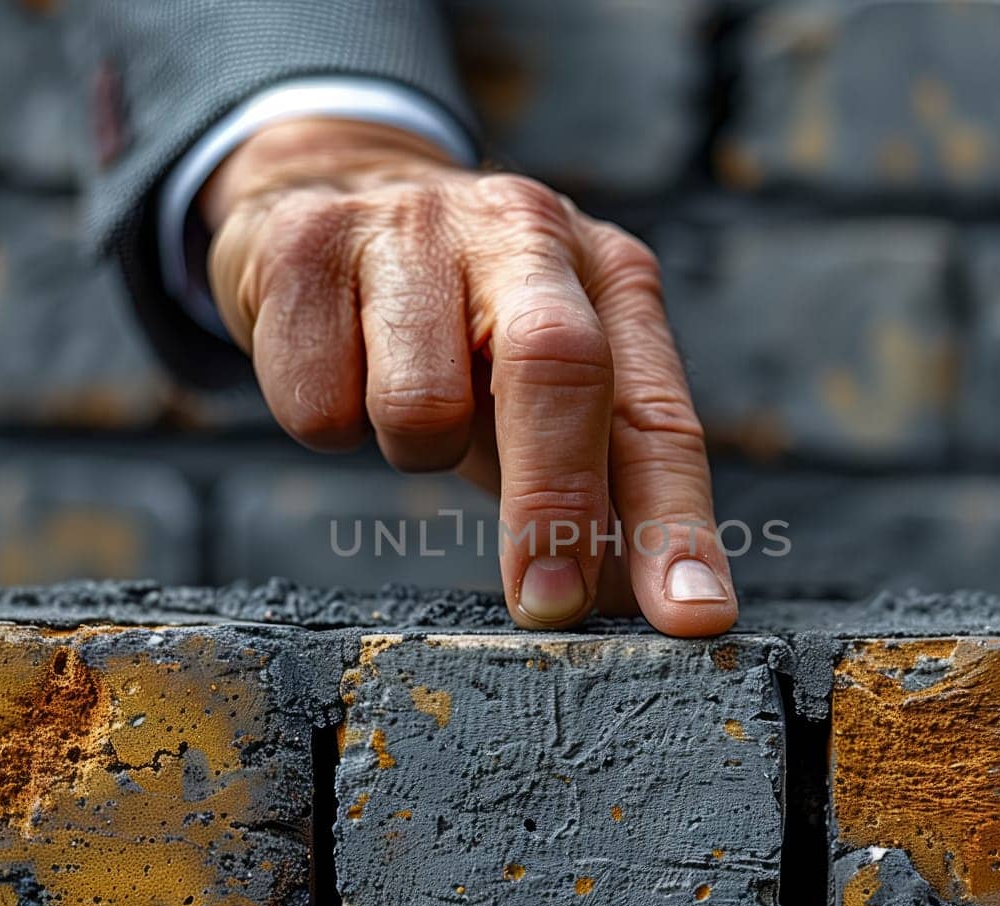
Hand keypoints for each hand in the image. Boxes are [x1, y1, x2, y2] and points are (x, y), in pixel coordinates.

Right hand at [204, 118, 736, 636]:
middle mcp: (524, 232)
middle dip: (554, 503)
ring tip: (404, 402)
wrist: (329, 192)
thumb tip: (635, 612)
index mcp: (607, 277)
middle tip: (547, 605)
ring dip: (412, 449)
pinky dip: (326, 423)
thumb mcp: (544, 388)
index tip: (692, 619)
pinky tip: (338, 367)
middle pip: (557, 368)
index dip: (676, 525)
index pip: (657, 416)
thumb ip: (599, 483)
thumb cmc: (460, 324)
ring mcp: (413, 226)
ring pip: (416, 408)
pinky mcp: (307, 243)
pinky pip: (318, 407)